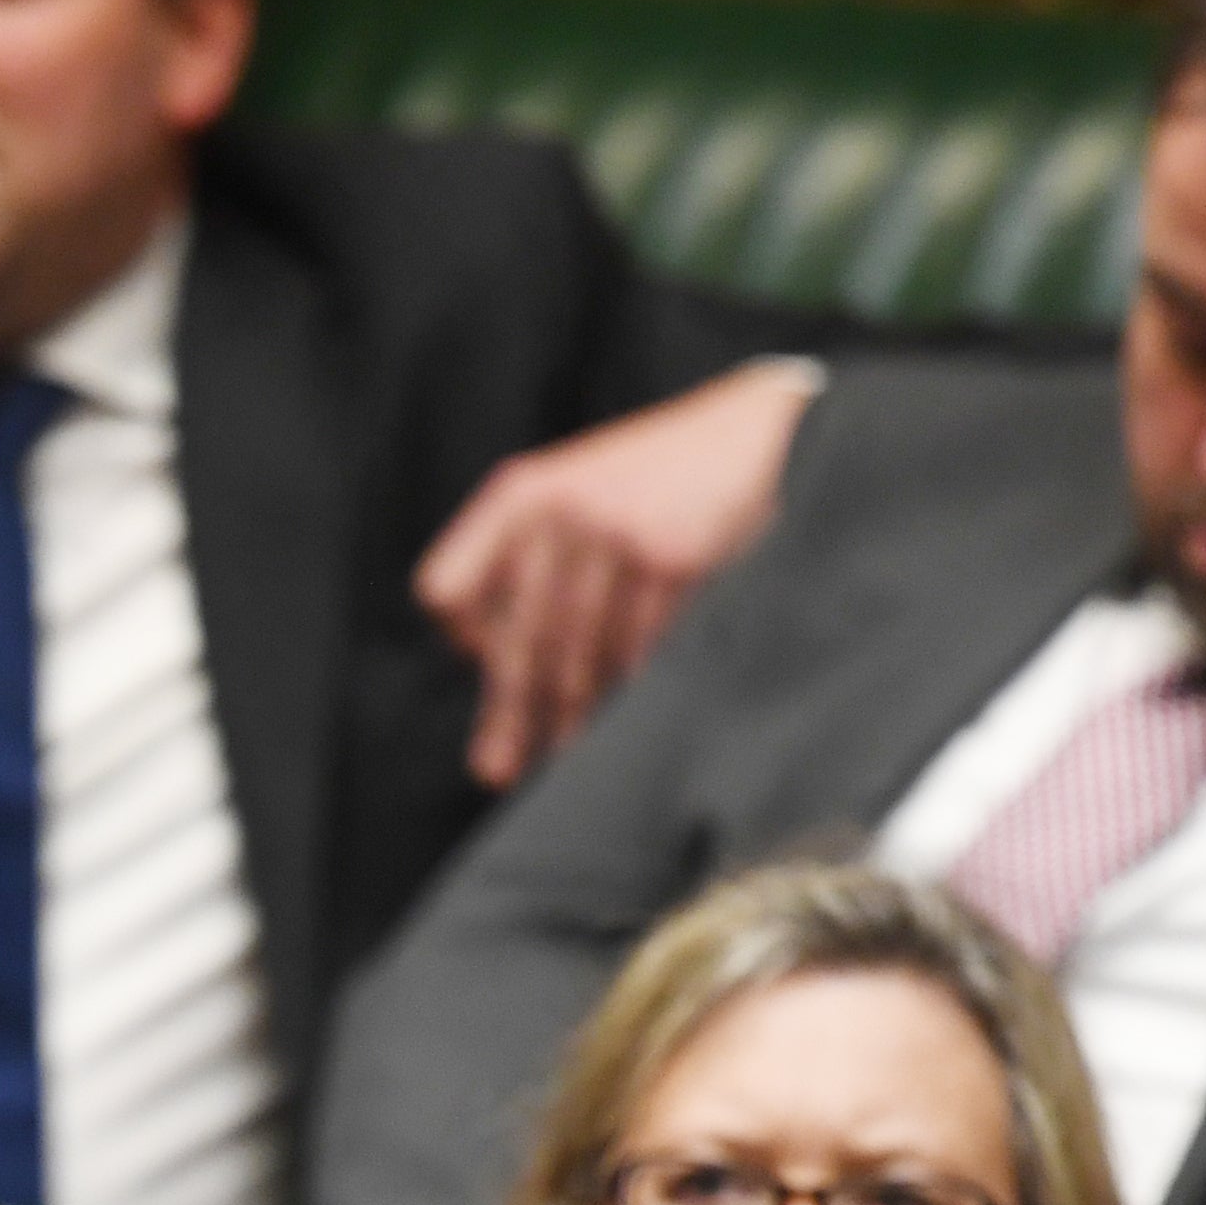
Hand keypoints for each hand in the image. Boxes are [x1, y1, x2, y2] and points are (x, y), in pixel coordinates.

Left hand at [419, 359, 823, 781]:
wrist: (760, 433)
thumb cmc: (662, 487)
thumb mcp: (580, 502)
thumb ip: (534, 578)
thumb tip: (499, 704)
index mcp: (518, 496)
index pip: (444, 591)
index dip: (465, 637)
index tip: (488, 665)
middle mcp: (554, 513)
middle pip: (514, 643)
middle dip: (511, 714)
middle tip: (497, 771)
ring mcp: (612, 536)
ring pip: (576, 660)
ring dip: (572, 721)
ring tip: (569, 759)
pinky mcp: (669, 560)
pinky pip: (638, 655)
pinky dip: (633, 697)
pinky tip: (632, 720)